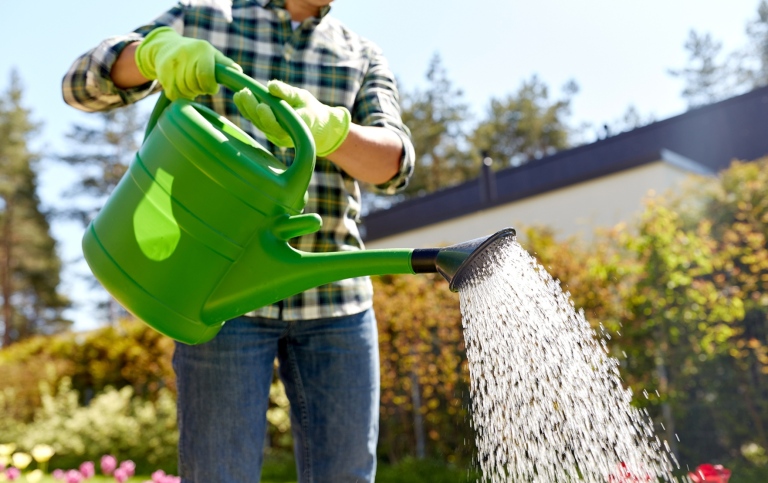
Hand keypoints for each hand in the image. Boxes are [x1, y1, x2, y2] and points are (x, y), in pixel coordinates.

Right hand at [135, 26, 240, 100]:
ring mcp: (172, 62)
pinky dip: (179, 95)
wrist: (166, 47)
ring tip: (190, 84)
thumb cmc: (198, 55)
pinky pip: (173, 94)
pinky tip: (180, 87)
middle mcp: (186, 53)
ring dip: (189, 93)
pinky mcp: (162, 72)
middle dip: (200, 89)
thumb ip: (225, 65)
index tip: (211, 87)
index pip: (205, 76)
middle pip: (194, 85)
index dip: (209, 87)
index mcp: (203, 49)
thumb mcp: (213, 55)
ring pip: (184, 90)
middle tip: (200, 85)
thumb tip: (239, 72)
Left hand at [234, 80, 350, 156]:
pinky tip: (239, 98)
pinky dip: (247, 110)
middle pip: (265, 124)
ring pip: (259, 124)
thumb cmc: (311, 109)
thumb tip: (271, 85)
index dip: (269, 118)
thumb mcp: (303, 97)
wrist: (317, 128)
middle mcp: (284, 136)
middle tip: (244, 93)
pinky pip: (257, 122)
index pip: (281, 126)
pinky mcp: (269, 133)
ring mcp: (275, 137)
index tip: (261, 105)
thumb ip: (287, 92)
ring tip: (240, 93)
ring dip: (247, 109)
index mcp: (297, 128)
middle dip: (253, 109)